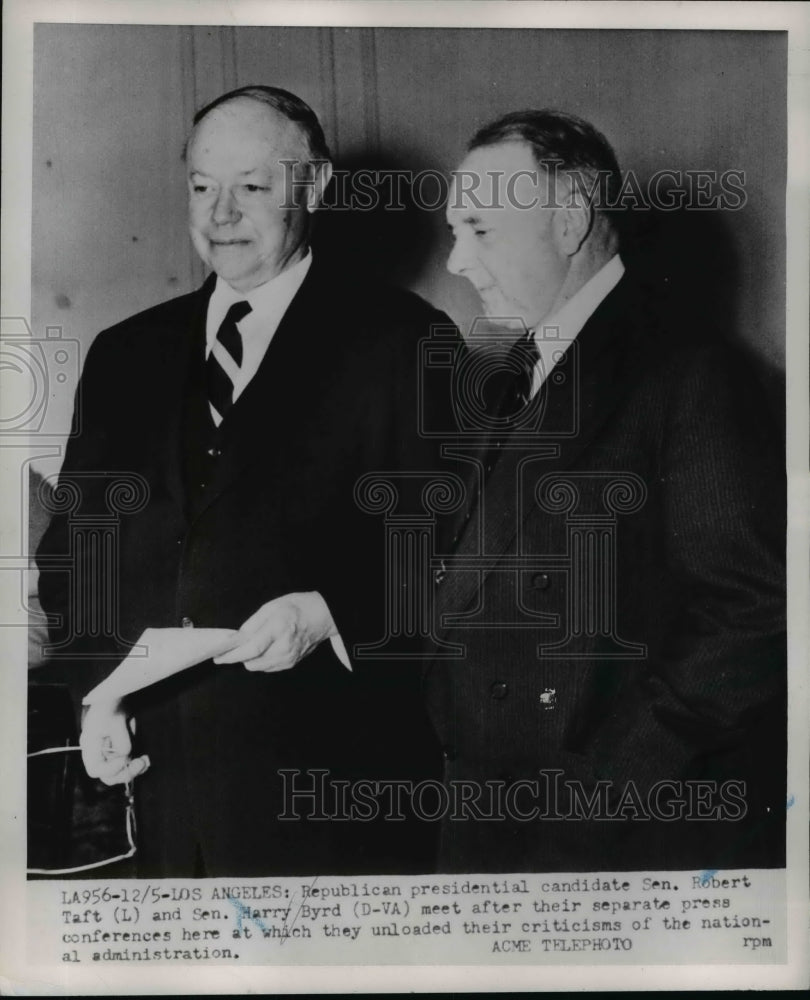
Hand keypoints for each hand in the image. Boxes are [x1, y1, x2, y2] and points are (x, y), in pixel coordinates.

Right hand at [79, 701, 149, 785]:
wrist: (115, 696)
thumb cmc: (110, 706)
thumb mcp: (115, 721)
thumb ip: (120, 740)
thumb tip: (125, 755)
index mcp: (90, 747)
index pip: (95, 770)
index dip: (110, 769)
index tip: (123, 759)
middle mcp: (98, 754)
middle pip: (108, 776)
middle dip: (125, 773)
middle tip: (140, 763)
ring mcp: (109, 754)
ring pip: (119, 772)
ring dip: (134, 770)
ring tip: (145, 762)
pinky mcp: (119, 751)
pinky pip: (127, 764)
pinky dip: (136, 765)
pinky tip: (145, 760)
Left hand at [214, 591, 335, 672]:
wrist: (321, 616)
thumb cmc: (296, 607)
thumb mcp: (271, 607)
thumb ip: (252, 624)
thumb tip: (236, 638)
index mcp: (278, 628)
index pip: (252, 649)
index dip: (232, 655)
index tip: (219, 656)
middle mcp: (284, 647)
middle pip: (252, 662)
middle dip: (240, 656)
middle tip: (236, 645)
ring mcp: (289, 658)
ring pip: (258, 667)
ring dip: (251, 658)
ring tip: (255, 643)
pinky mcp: (290, 664)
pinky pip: (267, 667)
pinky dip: (261, 660)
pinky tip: (266, 647)